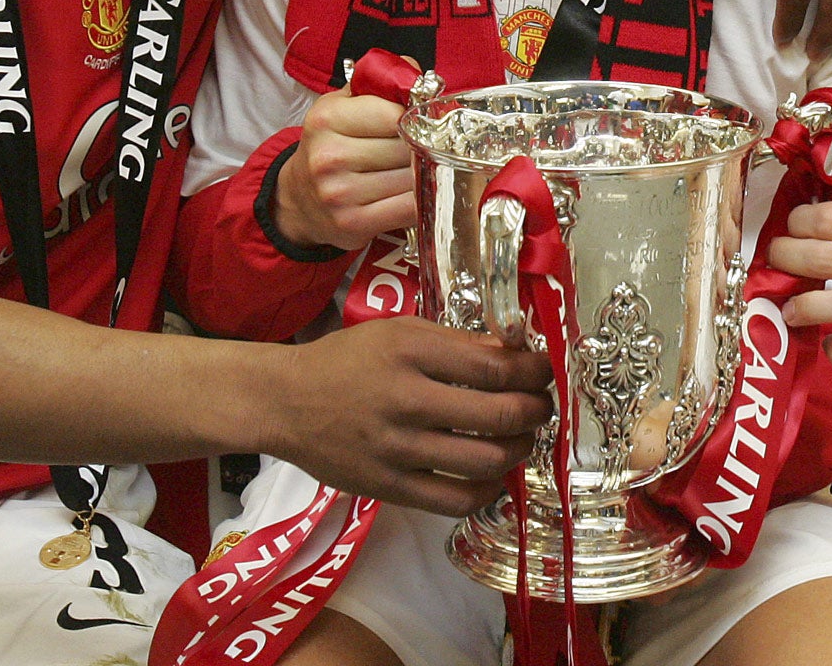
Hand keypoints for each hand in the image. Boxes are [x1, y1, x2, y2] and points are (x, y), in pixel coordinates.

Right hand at [270, 317, 552, 515]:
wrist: (286, 402)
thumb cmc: (348, 360)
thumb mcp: (401, 332)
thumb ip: (456, 343)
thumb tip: (515, 354)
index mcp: (411, 354)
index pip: (494, 367)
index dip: (534, 371)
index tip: (545, 370)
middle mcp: (406, 401)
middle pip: (498, 415)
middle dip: (536, 410)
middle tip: (541, 405)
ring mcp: (397, 450)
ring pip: (484, 461)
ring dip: (519, 449)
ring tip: (521, 438)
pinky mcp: (388, 487)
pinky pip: (454, 500)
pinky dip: (487, 490)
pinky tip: (493, 475)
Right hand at [272, 85, 413, 250]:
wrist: (300, 198)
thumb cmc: (330, 144)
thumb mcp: (343, 104)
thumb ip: (379, 84)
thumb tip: (417, 74)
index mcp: (326, 119)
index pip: (394, 114)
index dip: (414, 117)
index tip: (418, 120)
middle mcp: (329, 157)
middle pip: (406, 147)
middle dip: (421, 146)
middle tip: (421, 145)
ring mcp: (339, 193)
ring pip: (411, 178)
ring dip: (423, 174)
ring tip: (415, 168)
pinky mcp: (352, 223)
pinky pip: (407, 209)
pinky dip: (421, 200)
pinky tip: (415, 192)